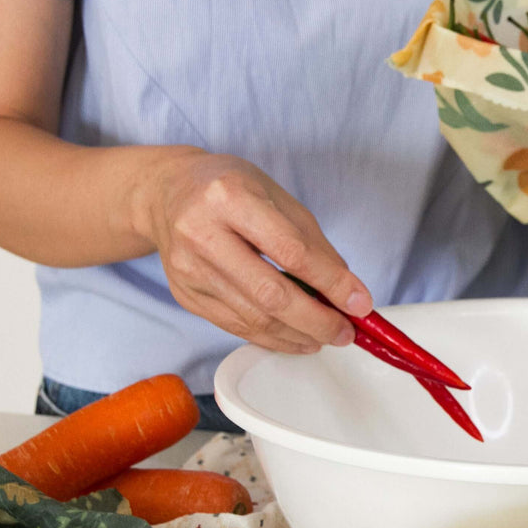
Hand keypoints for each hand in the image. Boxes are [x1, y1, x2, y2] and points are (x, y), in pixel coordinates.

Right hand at [137, 151, 373, 353]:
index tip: (360, 304)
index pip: (291, 252)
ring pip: (253, 318)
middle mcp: (202, 234)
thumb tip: (347, 292)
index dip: (331, 283)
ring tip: (328, 336)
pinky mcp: (184, 295)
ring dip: (298, 335)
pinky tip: (297, 338)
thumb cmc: (230, 189)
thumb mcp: (277, 197)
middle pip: (270, 295)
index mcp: (230, 198)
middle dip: (317, 321)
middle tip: (346, 332)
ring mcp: (188, 269)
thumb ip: (313, 244)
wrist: (167, 193)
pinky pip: (236, 326)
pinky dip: (273, 338)